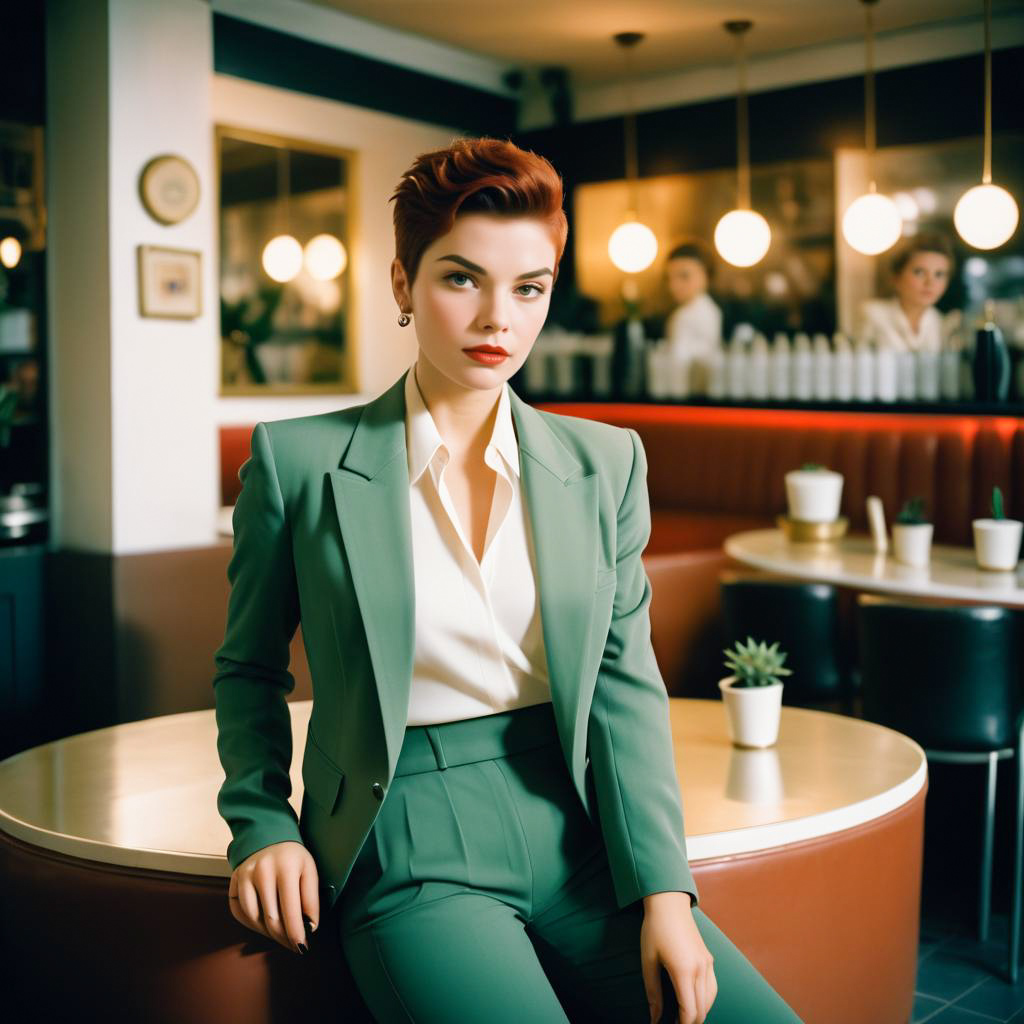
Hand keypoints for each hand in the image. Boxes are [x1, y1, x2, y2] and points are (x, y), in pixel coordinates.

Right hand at [228, 840, 319, 953]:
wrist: (269, 835)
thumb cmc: (293, 857)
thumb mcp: (309, 870)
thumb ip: (311, 898)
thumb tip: (310, 927)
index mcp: (286, 867)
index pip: (290, 910)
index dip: (295, 933)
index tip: (302, 947)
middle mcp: (262, 871)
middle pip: (271, 918)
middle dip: (283, 937)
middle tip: (293, 945)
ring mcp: (245, 875)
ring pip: (253, 918)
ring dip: (267, 933)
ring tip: (280, 934)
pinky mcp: (234, 880)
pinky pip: (239, 912)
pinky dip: (251, 924)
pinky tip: (264, 925)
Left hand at [641, 892, 716, 1023]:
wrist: (668, 902)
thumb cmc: (655, 929)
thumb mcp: (648, 961)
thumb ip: (653, 992)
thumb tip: (655, 1018)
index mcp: (684, 970)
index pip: (689, 1011)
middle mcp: (701, 969)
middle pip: (702, 1010)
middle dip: (690, 1022)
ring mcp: (707, 963)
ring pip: (710, 1000)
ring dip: (699, 1013)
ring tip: (682, 1017)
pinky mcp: (709, 958)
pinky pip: (712, 987)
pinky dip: (705, 1000)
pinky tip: (694, 1001)